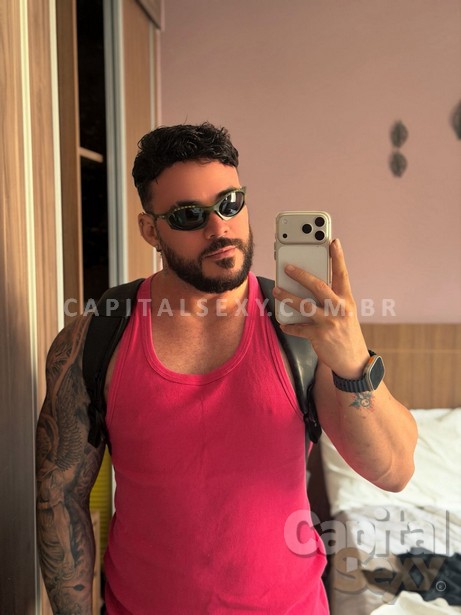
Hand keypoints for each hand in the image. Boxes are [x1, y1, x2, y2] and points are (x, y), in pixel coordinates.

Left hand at [273, 238, 368, 378]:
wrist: (353, 362)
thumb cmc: (346, 332)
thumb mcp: (346, 313)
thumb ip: (332, 299)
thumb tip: (309, 286)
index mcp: (347, 300)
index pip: (343, 274)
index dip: (338, 257)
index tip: (333, 241)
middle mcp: (340, 309)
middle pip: (318, 286)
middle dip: (301, 275)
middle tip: (287, 267)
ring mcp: (330, 323)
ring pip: (304, 305)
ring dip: (288, 297)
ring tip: (277, 291)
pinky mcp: (320, 336)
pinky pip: (299, 328)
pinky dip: (290, 326)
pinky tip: (283, 324)